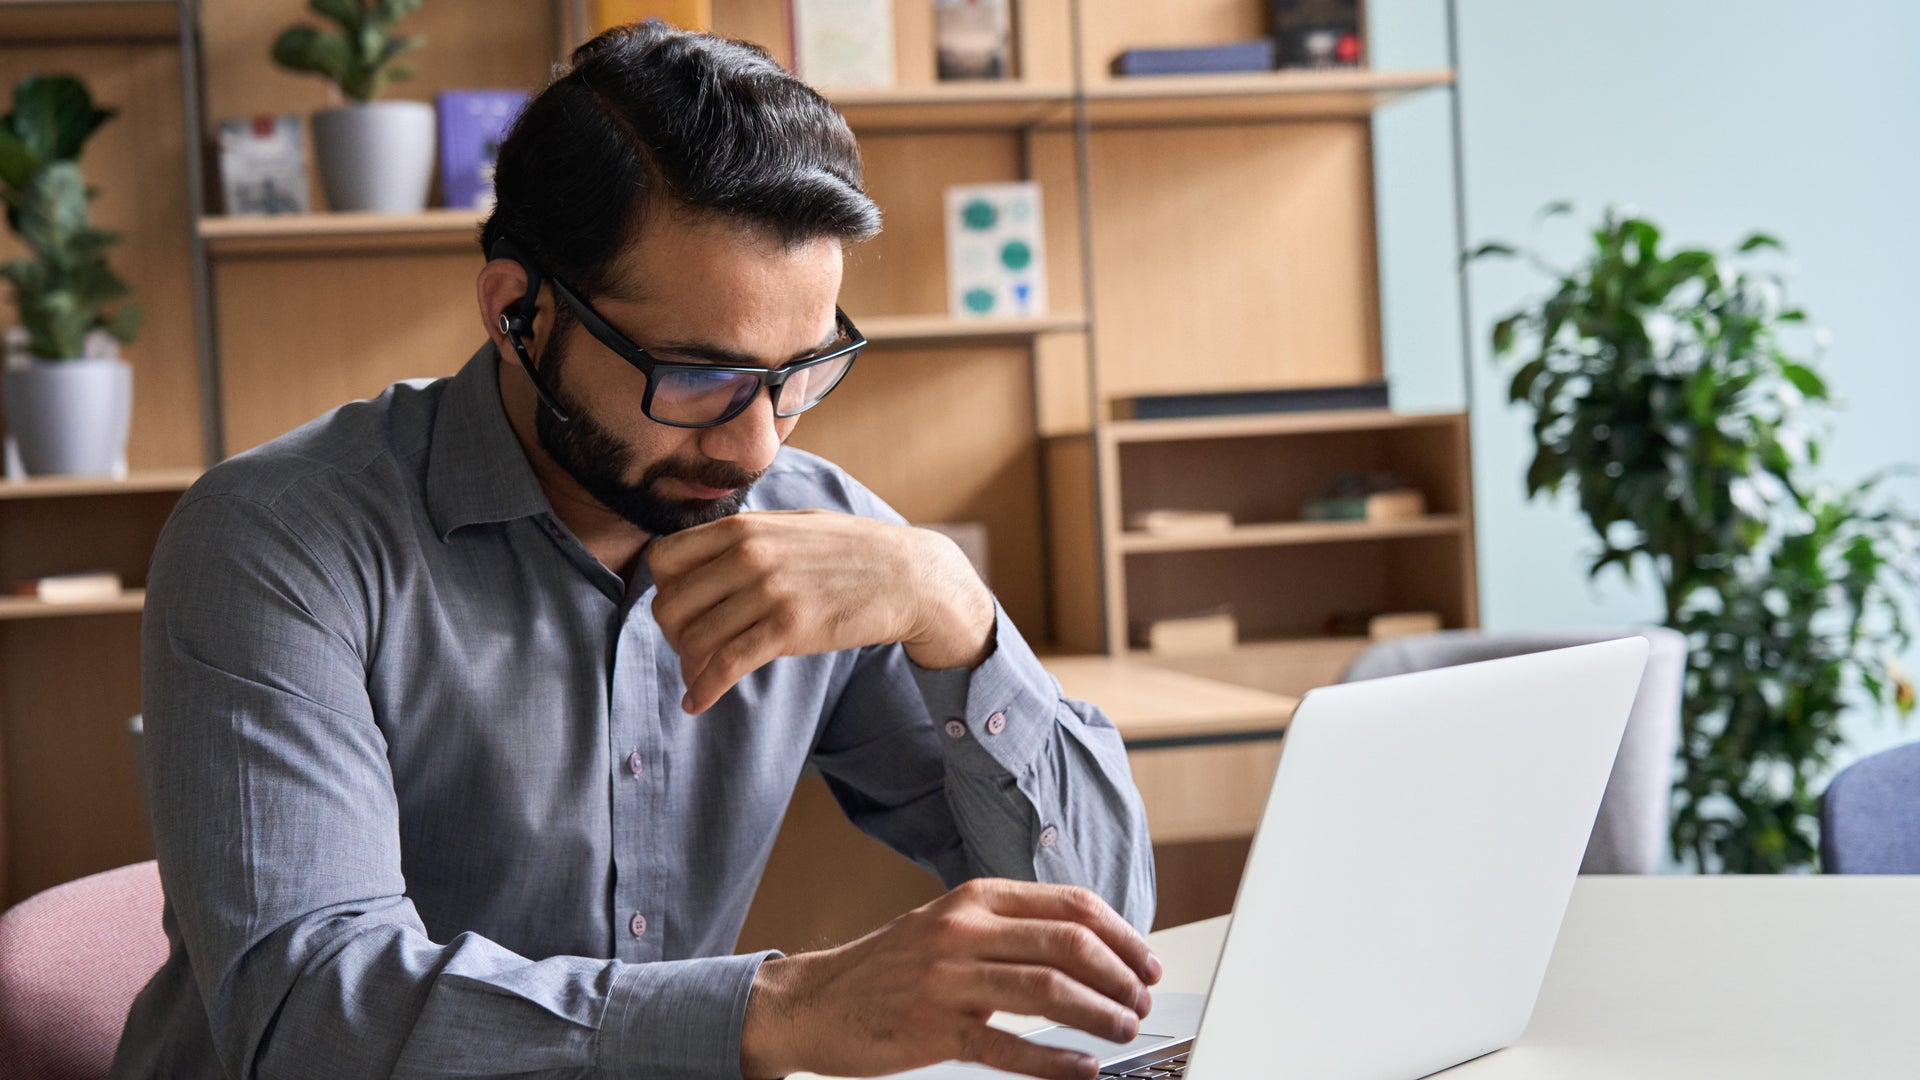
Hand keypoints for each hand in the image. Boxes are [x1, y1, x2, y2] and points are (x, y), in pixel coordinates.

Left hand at [647, 510, 994, 712]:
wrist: (907, 575)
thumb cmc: (850, 551)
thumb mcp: (792, 525)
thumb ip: (746, 538)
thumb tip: (701, 560)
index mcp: (742, 527)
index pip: (664, 559)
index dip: (663, 588)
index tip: (680, 608)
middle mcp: (748, 556)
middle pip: (671, 604)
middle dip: (672, 634)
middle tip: (690, 648)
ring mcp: (768, 592)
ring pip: (695, 639)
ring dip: (689, 667)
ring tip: (699, 678)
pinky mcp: (789, 629)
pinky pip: (726, 665)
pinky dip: (704, 690)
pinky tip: (697, 704)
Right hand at [739, 879, 1161, 1079]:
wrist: (814, 1000)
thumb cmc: (888, 966)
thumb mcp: (948, 924)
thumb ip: (1008, 926)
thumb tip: (1085, 944)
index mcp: (975, 898)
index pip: (1070, 905)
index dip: (1121, 935)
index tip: (1146, 961)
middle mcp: (964, 930)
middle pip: (1068, 944)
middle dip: (1119, 976)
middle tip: (1141, 1000)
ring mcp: (948, 979)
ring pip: (1049, 990)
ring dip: (1100, 1014)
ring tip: (1123, 1030)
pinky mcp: (934, 1028)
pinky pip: (1009, 1047)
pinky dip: (1055, 1062)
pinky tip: (1082, 1069)